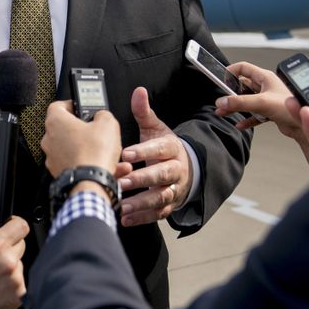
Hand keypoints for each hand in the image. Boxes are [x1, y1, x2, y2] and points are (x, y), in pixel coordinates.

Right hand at [0, 198, 28, 308]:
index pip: (21, 226)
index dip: (13, 225)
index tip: (7, 230)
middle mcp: (10, 263)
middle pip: (21, 245)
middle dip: (8, 248)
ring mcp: (16, 282)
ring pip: (20, 265)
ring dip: (10, 267)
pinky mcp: (19, 298)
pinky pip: (21, 284)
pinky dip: (11, 285)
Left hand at [41, 101, 121, 175]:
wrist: (90, 183)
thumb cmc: (94, 154)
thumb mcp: (108, 123)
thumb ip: (103, 114)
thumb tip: (102, 116)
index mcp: (56, 121)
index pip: (58, 105)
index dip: (72, 105)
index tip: (82, 108)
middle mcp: (49, 139)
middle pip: (64, 128)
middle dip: (81, 129)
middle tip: (95, 129)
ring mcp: (52, 157)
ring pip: (71, 148)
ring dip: (86, 147)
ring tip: (103, 150)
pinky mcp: (59, 172)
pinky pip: (74, 163)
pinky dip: (87, 163)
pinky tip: (103, 165)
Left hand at [116, 87, 192, 226]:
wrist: (187, 170)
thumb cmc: (164, 148)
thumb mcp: (156, 129)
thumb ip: (144, 112)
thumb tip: (139, 91)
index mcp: (172, 148)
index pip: (160, 148)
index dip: (144, 151)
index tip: (125, 153)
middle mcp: (176, 170)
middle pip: (162, 174)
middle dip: (142, 179)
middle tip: (121, 181)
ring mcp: (173, 189)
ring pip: (160, 197)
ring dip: (141, 202)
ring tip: (122, 205)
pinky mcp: (169, 206)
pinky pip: (157, 214)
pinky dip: (141, 218)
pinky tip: (124, 218)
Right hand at [215, 61, 305, 140]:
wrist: (306, 126)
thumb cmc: (293, 108)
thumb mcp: (262, 102)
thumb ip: (240, 102)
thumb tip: (222, 102)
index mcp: (265, 77)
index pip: (243, 68)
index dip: (231, 71)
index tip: (220, 79)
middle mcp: (266, 87)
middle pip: (243, 86)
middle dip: (230, 94)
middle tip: (220, 101)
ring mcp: (267, 99)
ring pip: (247, 101)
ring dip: (236, 107)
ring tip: (224, 112)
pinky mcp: (270, 112)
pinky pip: (254, 114)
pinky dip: (247, 119)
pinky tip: (240, 124)